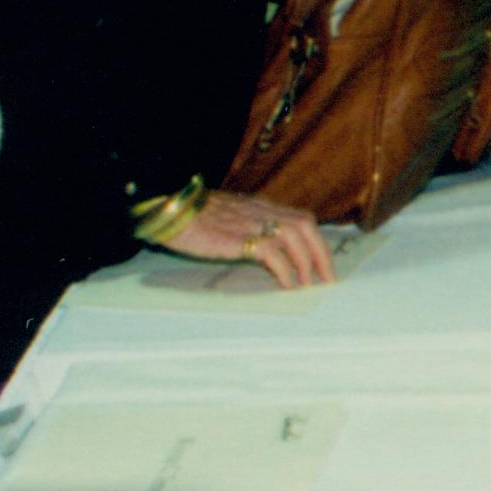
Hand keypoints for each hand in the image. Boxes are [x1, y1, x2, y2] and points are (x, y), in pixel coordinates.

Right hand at [165, 192, 337, 288]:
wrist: (164, 208)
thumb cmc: (189, 216)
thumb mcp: (226, 218)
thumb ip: (245, 227)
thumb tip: (260, 251)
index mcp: (258, 206)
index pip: (300, 218)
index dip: (316, 239)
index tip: (322, 261)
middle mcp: (259, 211)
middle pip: (305, 225)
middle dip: (321, 252)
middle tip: (326, 278)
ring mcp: (248, 222)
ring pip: (295, 235)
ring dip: (306, 261)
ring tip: (308, 283)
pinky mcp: (236, 237)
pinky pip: (271, 252)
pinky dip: (284, 269)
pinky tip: (285, 284)